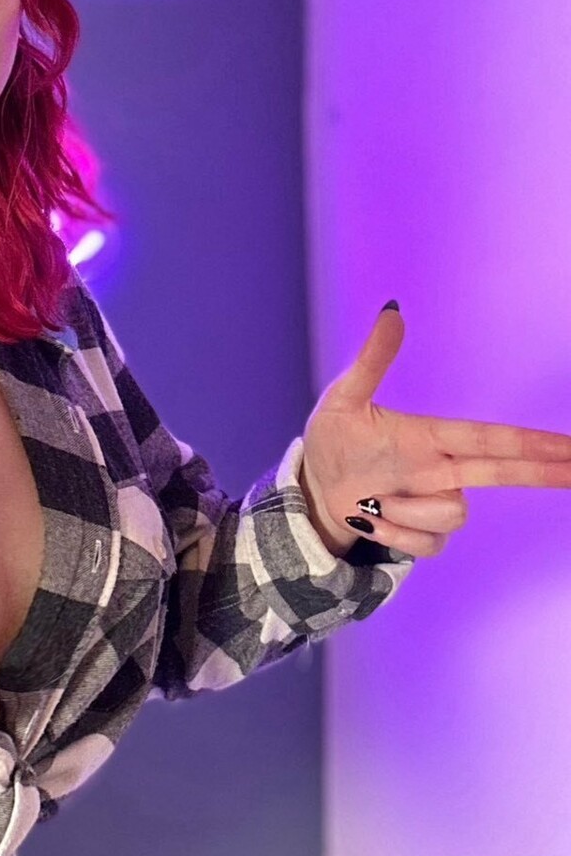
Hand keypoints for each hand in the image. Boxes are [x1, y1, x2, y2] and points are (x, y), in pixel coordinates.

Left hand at [298, 303, 570, 559]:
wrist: (311, 487)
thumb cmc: (332, 440)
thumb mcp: (344, 399)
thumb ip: (372, 360)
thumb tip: (392, 311)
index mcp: (431, 437)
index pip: (492, 437)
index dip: (532, 441)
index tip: (569, 445)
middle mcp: (442, 469)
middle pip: (504, 471)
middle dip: (543, 472)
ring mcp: (432, 502)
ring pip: (453, 515)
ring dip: (407, 511)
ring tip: (371, 499)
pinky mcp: (420, 533)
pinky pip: (428, 544)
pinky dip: (394, 534)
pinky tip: (371, 519)